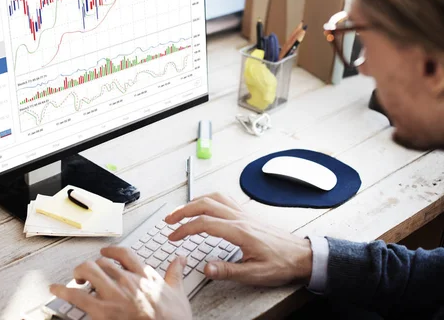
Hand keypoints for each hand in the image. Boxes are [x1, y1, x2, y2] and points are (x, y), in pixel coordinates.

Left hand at [50, 246, 191, 319]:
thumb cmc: (173, 319)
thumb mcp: (178, 293)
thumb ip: (175, 273)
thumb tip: (180, 259)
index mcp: (144, 275)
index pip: (123, 253)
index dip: (111, 251)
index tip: (105, 252)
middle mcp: (127, 280)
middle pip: (102, 262)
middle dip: (92, 266)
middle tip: (88, 273)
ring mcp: (114, 295)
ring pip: (89, 271)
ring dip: (79, 273)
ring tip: (76, 279)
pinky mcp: (103, 311)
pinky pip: (77, 296)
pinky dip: (63, 291)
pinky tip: (55, 289)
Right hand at [164, 193, 311, 286]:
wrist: (302, 255)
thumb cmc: (281, 263)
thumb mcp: (255, 274)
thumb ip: (228, 270)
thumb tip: (206, 267)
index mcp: (239, 231)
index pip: (204, 223)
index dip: (184, 229)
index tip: (173, 236)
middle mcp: (240, 218)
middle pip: (205, 204)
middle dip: (183, 210)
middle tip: (169, 220)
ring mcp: (244, 213)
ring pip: (214, 198)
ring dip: (194, 202)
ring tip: (181, 211)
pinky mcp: (247, 214)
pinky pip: (224, 199)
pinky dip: (209, 199)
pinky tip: (205, 205)